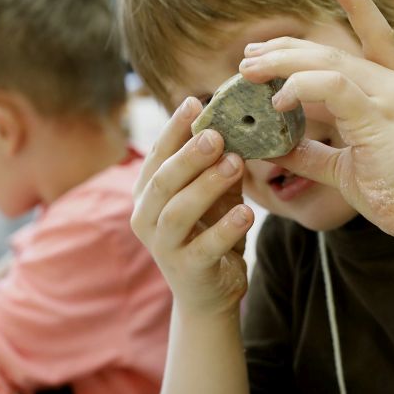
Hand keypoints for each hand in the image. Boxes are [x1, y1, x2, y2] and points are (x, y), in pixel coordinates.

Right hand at [130, 97, 254, 316]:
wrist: (209, 292)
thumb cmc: (209, 233)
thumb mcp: (212, 194)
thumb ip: (217, 163)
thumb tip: (237, 121)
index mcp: (148, 193)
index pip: (157, 155)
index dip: (174, 128)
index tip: (195, 101)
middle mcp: (146, 217)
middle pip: (163, 181)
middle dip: (189, 155)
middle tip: (216, 135)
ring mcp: (163, 246)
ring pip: (178, 211)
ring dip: (207, 185)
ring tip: (235, 164)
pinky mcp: (187, 270)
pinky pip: (205, 246)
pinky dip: (226, 228)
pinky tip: (247, 213)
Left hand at [239, 0, 393, 242]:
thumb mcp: (343, 168)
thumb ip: (311, 153)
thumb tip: (273, 147)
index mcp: (390, 90)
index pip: (375, 36)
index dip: (359, 4)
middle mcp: (392, 85)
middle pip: (332, 50)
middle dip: (285, 49)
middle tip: (248, 57)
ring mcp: (389, 97)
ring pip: (328, 62)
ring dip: (282, 62)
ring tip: (248, 71)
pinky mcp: (380, 116)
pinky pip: (333, 87)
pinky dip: (300, 88)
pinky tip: (276, 101)